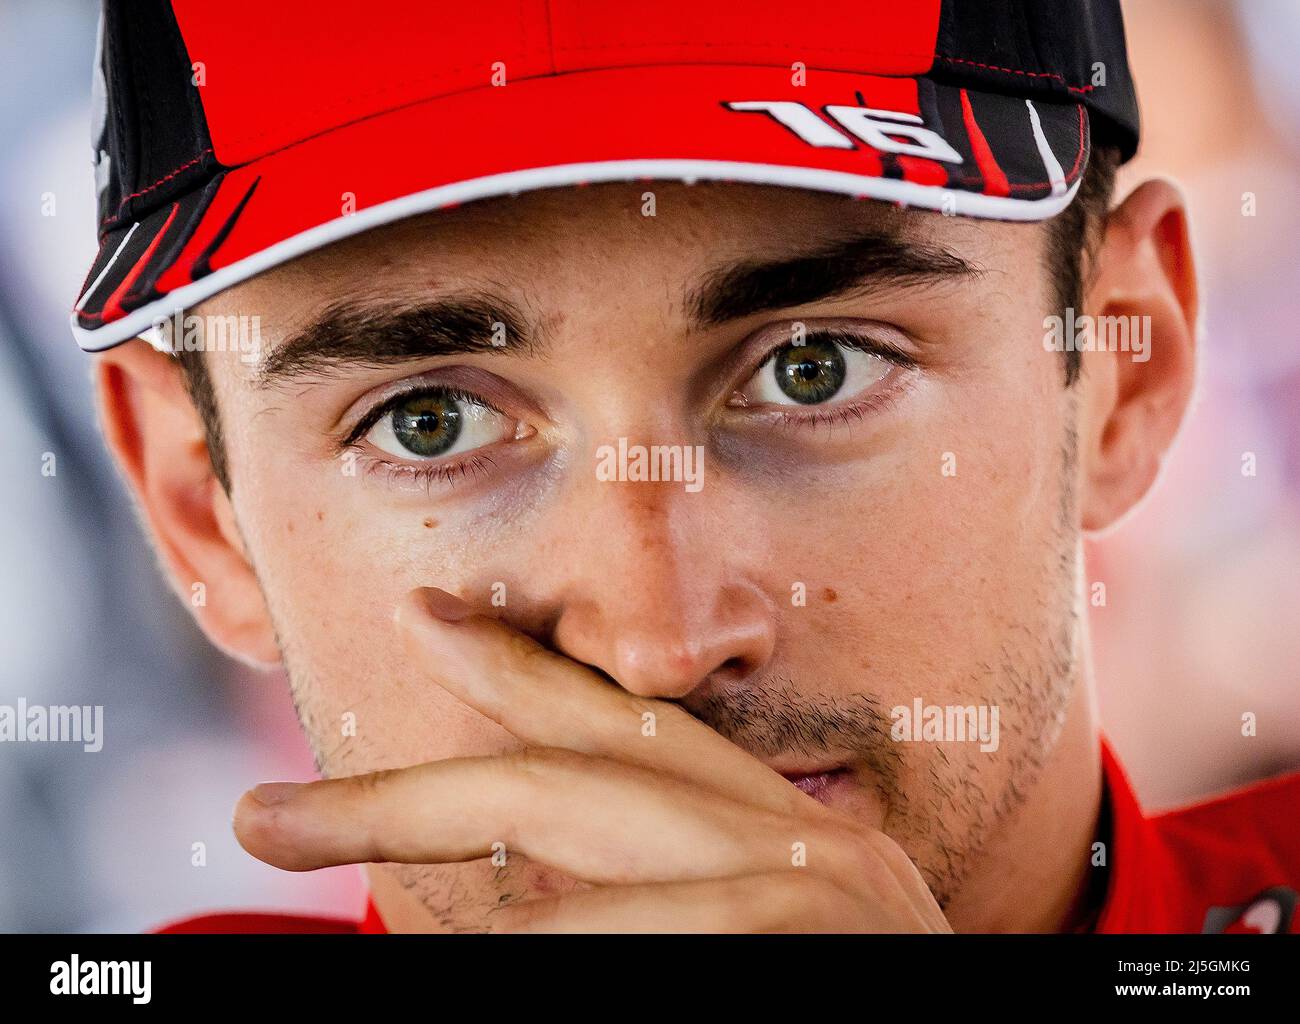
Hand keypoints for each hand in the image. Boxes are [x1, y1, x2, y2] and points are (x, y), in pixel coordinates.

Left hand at [232, 587, 951, 932]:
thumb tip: (512, 888)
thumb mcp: (770, 930)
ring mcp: (804, 907)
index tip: (423, 616)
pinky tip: (510, 945)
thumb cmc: (866, 994)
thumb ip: (660, 886)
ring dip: (483, 942)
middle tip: (270, 814)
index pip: (628, 720)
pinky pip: (608, 946)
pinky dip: (552, 949)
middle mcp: (799, 850)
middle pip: (562, 784)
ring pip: (565, 912)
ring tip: (413, 938)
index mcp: (785, 834)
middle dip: (402, 797)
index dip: (514, 667)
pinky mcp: (797, 946)